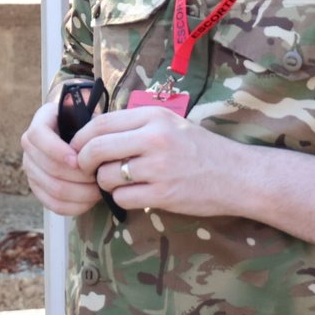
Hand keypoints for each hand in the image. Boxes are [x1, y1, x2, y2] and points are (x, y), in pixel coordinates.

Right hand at [20, 98, 101, 215]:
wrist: (84, 140)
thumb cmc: (90, 127)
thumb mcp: (90, 118)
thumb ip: (91, 126)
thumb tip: (95, 143)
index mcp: (40, 121)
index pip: (38, 135)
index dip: (56, 150)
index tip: (78, 160)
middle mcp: (29, 144)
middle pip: (47, 167)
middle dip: (78, 177)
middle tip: (100, 178)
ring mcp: (31, 167)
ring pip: (53, 188)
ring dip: (80, 192)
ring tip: (100, 189)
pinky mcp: (37, 188)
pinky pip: (53, 204)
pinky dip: (75, 206)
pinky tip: (91, 201)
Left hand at [71, 105, 252, 218]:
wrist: (239, 175)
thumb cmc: (201, 149)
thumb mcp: (169, 124)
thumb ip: (135, 125)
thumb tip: (92, 133)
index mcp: (153, 116)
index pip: (100, 123)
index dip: (80, 138)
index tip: (76, 147)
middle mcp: (155, 139)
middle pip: (97, 149)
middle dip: (83, 161)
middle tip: (84, 168)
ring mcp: (159, 168)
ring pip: (107, 176)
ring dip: (104, 182)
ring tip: (116, 182)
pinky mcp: (164, 195)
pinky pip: (123, 198)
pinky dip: (121, 198)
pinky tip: (133, 194)